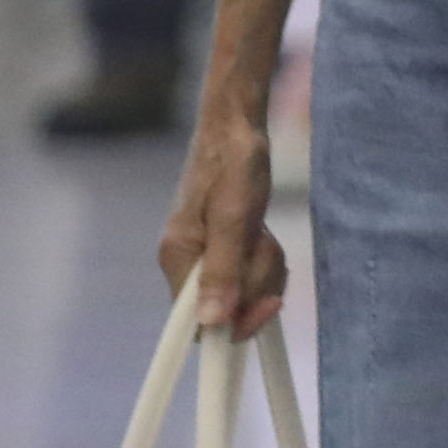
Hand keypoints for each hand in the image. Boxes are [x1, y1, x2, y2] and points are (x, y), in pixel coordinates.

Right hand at [159, 112, 288, 337]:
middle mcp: (187, 262)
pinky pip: (247, 273)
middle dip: (257, 283)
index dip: (236, 322)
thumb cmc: (234, 163)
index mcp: (179, 258)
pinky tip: (262, 233)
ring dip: (264, 267)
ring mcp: (204, 255)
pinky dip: (263, 259)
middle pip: (227, 309)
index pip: (199, 323)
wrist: (236, 125)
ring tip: (262, 231)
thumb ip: (222, 271)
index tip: (268, 303)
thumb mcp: (233, 218)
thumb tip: (210, 322)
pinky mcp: (221, 247)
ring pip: (244, 291)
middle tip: (263, 242)